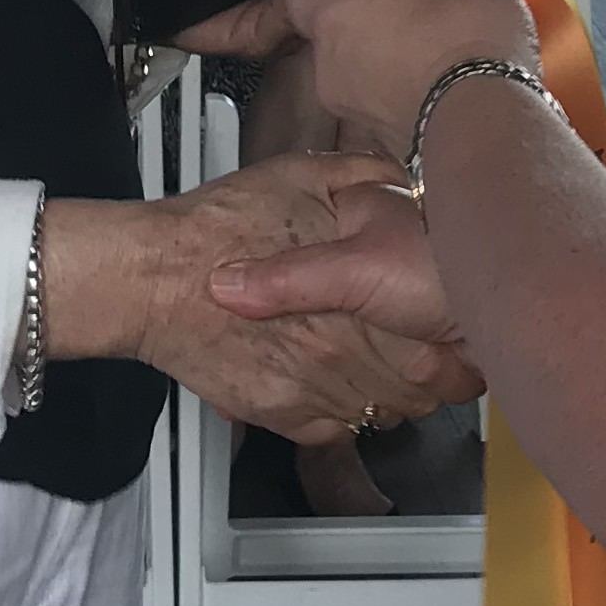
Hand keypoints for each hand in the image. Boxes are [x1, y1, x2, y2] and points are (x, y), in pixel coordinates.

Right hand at [125, 160, 472, 435]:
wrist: (154, 278)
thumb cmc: (220, 225)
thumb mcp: (299, 176)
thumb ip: (358, 177)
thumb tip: (402, 176)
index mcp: (358, 293)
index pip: (435, 346)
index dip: (450, 344)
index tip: (449, 332)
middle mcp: (342, 351)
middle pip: (416, 389)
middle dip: (426, 374)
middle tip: (421, 351)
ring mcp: (311, 389)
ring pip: (379, 414)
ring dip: (387, 396)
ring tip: (377, 366)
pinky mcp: (279, 415)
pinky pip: (335, 430)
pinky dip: (342, 414)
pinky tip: (335, 384)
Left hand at [267, 0, 539, 161]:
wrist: (487, 120)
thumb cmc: (462, 34)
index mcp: (334, 15)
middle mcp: (331, 67)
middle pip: (337, 38)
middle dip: (369, 27)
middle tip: (410, 14)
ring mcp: (356, 112)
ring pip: (364, 77)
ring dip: (391, 65)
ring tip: (439, 53)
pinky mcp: (388, 144)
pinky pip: (392, 108)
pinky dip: (412, 97)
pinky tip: (449, 87)